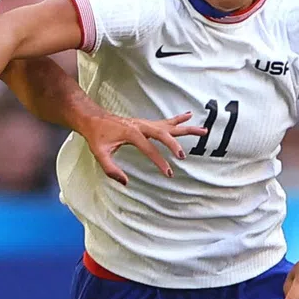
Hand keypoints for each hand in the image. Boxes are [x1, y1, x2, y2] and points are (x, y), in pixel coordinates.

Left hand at [80, 112, 206, 184]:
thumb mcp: (100, 154)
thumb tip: (125, 182)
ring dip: (186, 128)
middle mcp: (141, 126)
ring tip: (204, 130)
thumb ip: (111, 169)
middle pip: (163, 133)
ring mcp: (145, 123)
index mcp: (131, 133)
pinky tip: (189, 115)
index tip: (168, 173)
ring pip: (169, 125)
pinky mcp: (146, 123)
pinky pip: (166, 122)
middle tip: (183, 156)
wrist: (94, 119)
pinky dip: (178, 119)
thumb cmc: (97, 137)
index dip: (160, 162)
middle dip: (174, 145)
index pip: (149, 149)